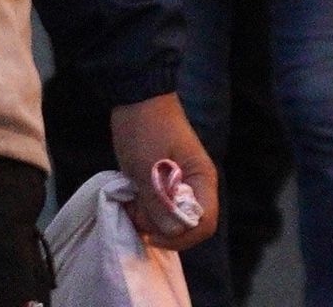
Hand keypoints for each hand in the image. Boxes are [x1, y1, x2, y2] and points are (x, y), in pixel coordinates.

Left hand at [110, 93, 219, 251]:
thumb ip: (159, 200)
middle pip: (185, 224)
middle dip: (159, 227)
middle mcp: (195, 185)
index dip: (181, 237)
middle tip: (133, 214)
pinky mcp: (163, 181)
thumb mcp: (147, 165)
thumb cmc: (145, 127)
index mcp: (201, 180)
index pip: (204, 223)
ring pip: (169, 216)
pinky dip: (144, 207)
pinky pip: (158, 205)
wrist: (134, 95)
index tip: (152, 234)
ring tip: (127, 203)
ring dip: (148, 217)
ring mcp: (179, 183)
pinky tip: (129, 197)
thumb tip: (172, 232)